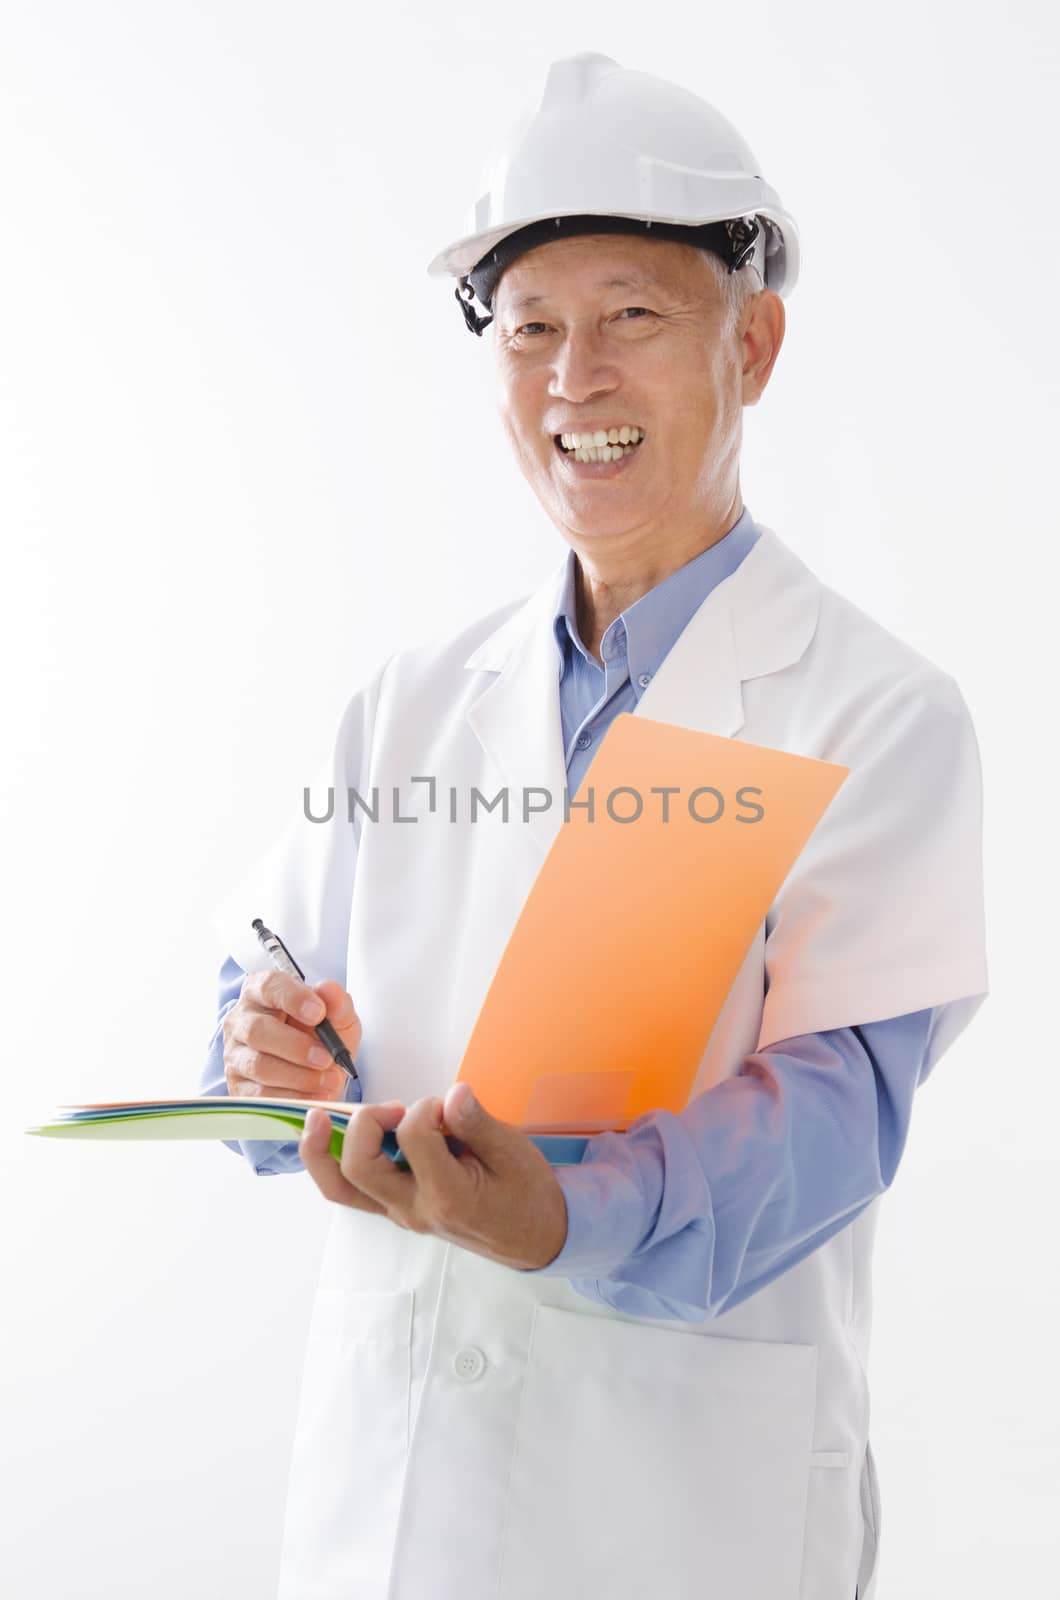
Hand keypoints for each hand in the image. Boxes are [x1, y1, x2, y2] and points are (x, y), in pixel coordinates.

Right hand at [222, 970, 360, 1102]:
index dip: (293, 998)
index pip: (269, 986)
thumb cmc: (322, 1035)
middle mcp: (241, 1020)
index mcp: (262, 991)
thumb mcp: (338, 1016)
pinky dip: (293, 1097)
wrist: (319, 1071)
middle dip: (296, 1046)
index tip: (319, 1013)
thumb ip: (337, 1002)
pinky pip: (260, 1094)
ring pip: (259, 1065)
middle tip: (327, 1057)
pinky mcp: (238, 1086)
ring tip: (329, 1080)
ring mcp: (236, 1054)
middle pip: (258, 1030)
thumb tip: (329, 990)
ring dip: (298, 1076)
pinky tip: (316, 1095)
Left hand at [298, 1083, 568, 1270]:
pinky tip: (327, 1136)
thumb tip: (453, 1093)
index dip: (426, 1107)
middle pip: (359, 1167)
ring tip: (315, 1117)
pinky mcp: (395, 1210)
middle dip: (367, 1123)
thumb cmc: (527, 1194)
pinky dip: (331, 1162)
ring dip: (321, 1151)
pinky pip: (350, 1191)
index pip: (413, 1136)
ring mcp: (400, 1214)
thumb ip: (478, 1123)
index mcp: (448, 1195)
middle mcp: (414, 1209)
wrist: (535, 1240)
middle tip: (396, 1108)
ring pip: (340, 1188)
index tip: (450, 1105)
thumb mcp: (514, 1152)